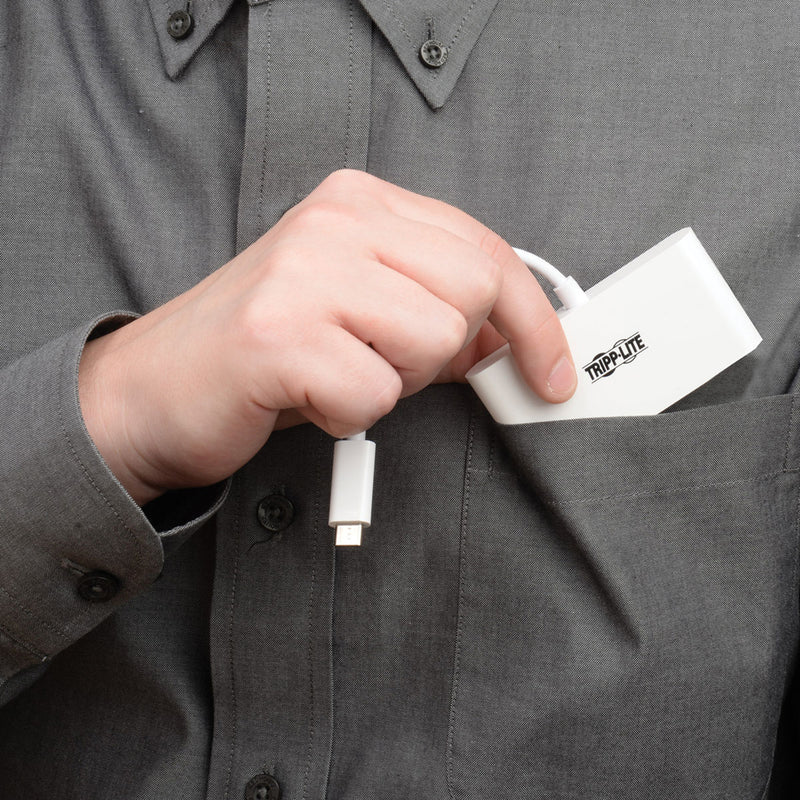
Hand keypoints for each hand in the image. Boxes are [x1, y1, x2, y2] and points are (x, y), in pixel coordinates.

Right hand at [78, 170, 575, 503]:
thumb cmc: (265, 351)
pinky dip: (350, 415)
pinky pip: (374, 394)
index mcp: (359, 202)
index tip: (551, 368)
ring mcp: (303, 274)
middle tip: (386, 362)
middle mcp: (333, 222)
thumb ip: (432, 305)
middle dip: (444, 351)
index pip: (486, 250)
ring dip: (393, 382)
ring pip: (433, 342)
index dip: (534, 319)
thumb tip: (509, 338)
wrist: (155, 389)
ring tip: (336, 372)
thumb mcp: (359, 309)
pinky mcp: (279, 337)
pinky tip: (307, 397)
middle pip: (471, 294)